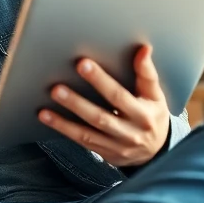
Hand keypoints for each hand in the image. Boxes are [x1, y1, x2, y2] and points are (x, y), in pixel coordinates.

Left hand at [38, 44, 170, 167]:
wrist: (157, 152)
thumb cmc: (152, 116)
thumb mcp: (155, 96)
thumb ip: (146, 73)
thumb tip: (143, 49)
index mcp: (143, 114)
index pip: (119, 95)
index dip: (101, 80)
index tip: (82, 64)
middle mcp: (129, 132)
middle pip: (100, 117)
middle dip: (77, 102)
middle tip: (57, 87)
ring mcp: (116, 146)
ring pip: (87, 133)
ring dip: (64, 121)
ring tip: (46, 108)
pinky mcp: (104, 153)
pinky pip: (81, 141)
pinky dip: (63, 129)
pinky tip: (47, 117)